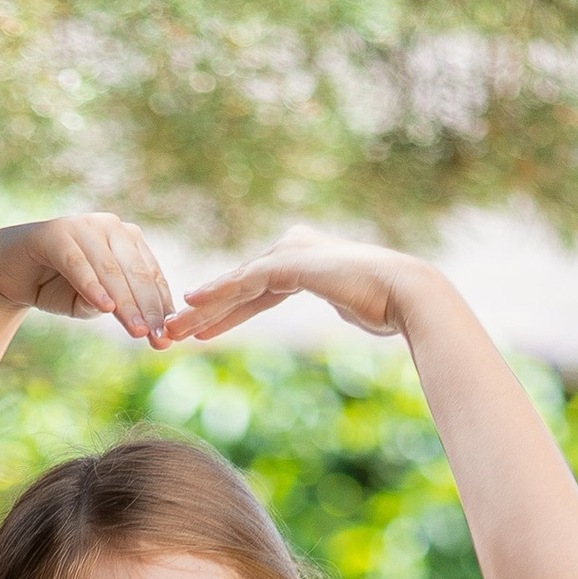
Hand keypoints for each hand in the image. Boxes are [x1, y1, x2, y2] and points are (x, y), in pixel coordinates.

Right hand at [0, 213, 175, 340]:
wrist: (10, 272)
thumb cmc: (57, 287)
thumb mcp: (92, 304)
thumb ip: (115, 308)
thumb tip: (142, 324)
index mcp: (129, 241)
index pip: (152, 277)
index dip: (162, 309)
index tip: (169, 339)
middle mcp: (111, 227)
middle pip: (136, 274)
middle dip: (149, 310)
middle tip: (158, 340)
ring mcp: (84, 226)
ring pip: (111, 270)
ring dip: (125, 303)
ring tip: (137, 332)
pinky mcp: (56, 233)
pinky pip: (79, 263)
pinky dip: (92, 286)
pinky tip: (104, 308)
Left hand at [164, 228, 423, 343]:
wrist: (406, 295)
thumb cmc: (389, 306)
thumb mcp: (355, 306)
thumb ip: (342, 301)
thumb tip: (349, 307)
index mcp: (306, 257)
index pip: (255, 289)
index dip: (225, 312)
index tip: (199, 330)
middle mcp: (294, 247)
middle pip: (239, 285)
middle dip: (204, 310)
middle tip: (171, 330)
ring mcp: (291, 252)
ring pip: (236, 283)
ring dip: (201, 307)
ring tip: (172, 328)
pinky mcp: (291, 263)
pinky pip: (246, 281)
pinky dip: (219, 291)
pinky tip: (193, 302)